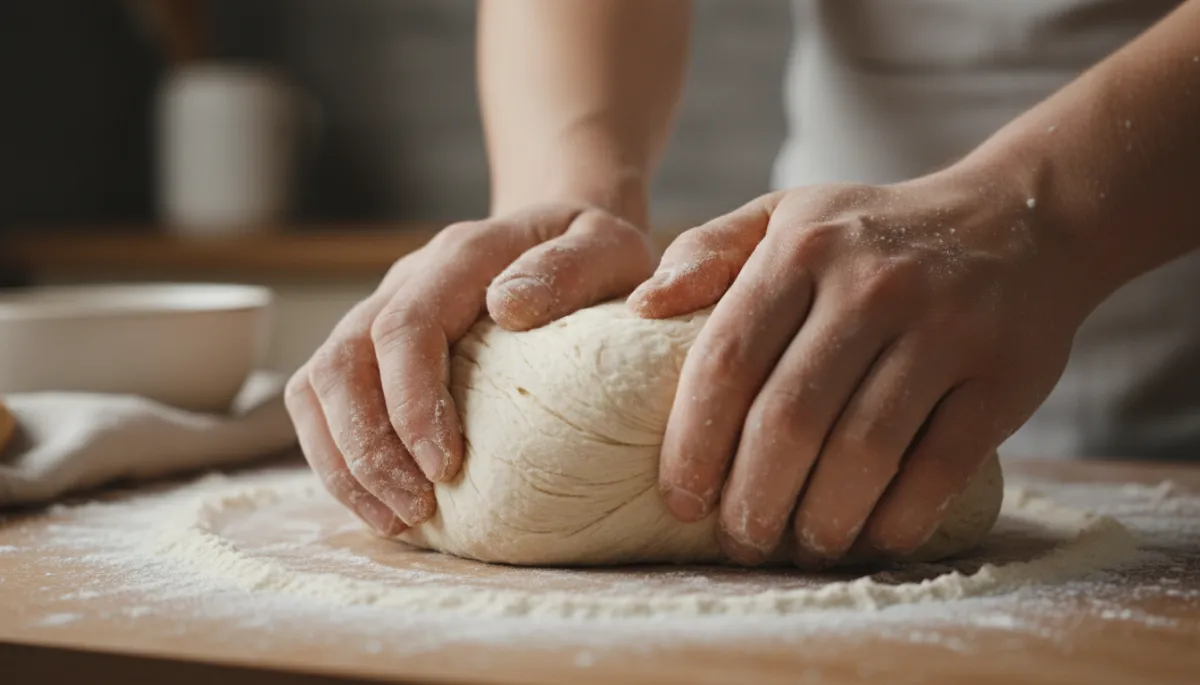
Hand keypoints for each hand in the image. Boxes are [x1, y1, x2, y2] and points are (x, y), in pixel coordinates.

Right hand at [286, 202, 653, 535]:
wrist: (569, 242)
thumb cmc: (598, 258)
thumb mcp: (610, 249)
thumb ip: (570, 269)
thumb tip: (508, 307)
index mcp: (460, 256)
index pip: (405, 327)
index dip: (410, 401)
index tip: (444, 467)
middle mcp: (407, 280)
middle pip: (344, 360)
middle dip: (368, 446)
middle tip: (417, 510)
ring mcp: (381, 312)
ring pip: (318, 385)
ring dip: (346, 461)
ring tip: (397, 520)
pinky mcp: (374, 350)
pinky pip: (323, 404)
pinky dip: (340, 460)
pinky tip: (382, 505)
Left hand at [629, 170, 1100, 566]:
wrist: (1019, 220)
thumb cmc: (875, 234)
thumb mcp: (787, 214)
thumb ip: (708, 251)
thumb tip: (639, 308)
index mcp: (801, 248)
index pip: (727, 359)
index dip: (693, 442)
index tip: (681, 499)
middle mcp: (870, 286)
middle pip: (790, 418)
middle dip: (753, 498)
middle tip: (740, 542)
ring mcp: (943, 330)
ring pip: (863, 451)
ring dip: (822, 520)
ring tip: (801, 547)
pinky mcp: (1002, 376)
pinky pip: (939, 468)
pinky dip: (897, 518)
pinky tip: (869, 538)